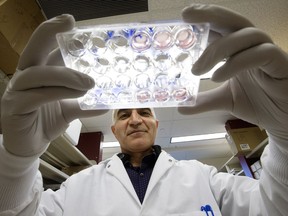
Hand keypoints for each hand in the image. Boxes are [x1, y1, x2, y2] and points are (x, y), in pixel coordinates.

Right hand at [1, 15, 107, 156]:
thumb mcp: (68, 110)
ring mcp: (17, 92)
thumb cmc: (46, 121)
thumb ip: (84, 104)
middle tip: (68, 25)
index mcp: (37, 73)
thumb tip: (106, 103)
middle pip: (32, 50)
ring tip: (88, 82)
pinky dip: (59, 93)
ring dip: (65, 75)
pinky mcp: (16, 108)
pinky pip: (37, 96)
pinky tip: (78, 94)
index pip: (44, 48)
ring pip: (37, 74)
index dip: (54, 32)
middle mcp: (25, 78)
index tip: (70, 22)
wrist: (30, 145)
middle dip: (48, 34)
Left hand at [178, 4, 287, 138]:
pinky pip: (262, 53)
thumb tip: (180, 106)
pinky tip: (218, 77)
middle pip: (234, 21)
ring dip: (219, 48)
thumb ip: (203, 101)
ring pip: (246, 34)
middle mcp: (251, 48)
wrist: (283, 118)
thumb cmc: (259, 102)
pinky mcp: (281, 64)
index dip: (203, 21)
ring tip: (197, 70)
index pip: (220, 29)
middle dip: (210, 15)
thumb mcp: (225, 101)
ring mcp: (267, 53)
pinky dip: (237, 62)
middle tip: (187, 16)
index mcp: (237, 52)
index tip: (182, 18)